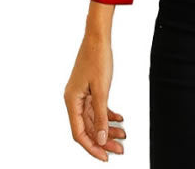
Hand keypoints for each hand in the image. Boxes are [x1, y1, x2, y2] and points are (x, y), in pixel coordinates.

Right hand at [64, 33, 125, 161]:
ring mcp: (81, 95)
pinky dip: (108, 115)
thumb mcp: (102, 89)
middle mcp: (74, 100)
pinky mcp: (89, 89)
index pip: (80, 133)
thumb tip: (101, 139)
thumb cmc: (97, 58)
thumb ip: (101, 115)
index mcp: (72, 101)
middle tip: (119, 150)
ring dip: (108, 128)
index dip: (92, 147)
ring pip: (94, 119)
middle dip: (103, 140)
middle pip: (88, 128)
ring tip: (122, 135)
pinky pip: (97, 108)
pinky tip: (119, 120)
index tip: (104, 157)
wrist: (98, 37)